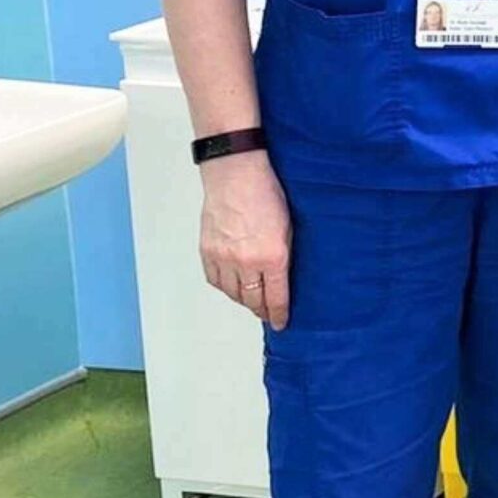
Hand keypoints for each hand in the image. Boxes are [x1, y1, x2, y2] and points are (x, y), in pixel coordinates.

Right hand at [199, 152, 291, 329]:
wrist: (236, 174)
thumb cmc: (267, 193)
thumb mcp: (289, 227)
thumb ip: (284, 255)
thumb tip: (283, 278)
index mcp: (272, 257)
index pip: (275, 298)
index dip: (278, 314)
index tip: (281, 323)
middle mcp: (246, 262)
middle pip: (252, 299)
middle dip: (261, 309)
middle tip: (267, 313)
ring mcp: (223, 257)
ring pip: (232, 293)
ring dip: (242, 299)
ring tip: (251, 300)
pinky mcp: (207, 250)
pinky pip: (214, 280)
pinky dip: (224, 286)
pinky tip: (232, 285)